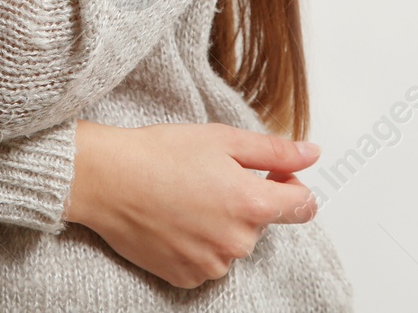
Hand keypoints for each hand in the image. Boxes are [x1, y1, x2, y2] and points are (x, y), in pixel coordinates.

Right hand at [64, 120, 321, 288]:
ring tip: (184, 199)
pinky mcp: (187, 276)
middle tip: (206, 178)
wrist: (106, 180)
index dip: (289, 185)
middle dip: (244, 203)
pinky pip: (207, 262)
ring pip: (232, 244)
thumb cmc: (159, 154)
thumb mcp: (223, 139)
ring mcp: (212, 264)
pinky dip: (196, 244)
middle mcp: (238, 242)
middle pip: (261, 224)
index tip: (270, 175)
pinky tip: (173, 220)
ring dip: (219, 225)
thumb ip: (274, 152)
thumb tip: (312, 155)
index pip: (302, 206)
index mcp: (252, 204)